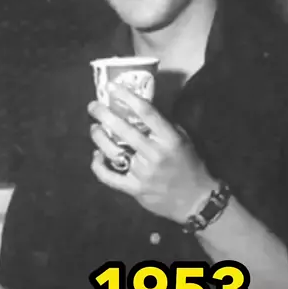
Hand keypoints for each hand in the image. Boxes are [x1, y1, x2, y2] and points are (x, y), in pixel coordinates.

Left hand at [88, 87, 216, 222]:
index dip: (127, 97)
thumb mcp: (183, 140)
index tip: (113, 88)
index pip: (146, 112)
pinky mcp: (134, 189)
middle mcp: (154, 154)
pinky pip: (109, 177)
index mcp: (169, 139)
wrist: (194, 200)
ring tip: (95, 129)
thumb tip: (139, 108)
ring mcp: (143, 173)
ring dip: (99, 138)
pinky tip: (96, 156)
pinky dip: (98, 166)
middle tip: (93, 106)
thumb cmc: (189, 165)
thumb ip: (163, 126)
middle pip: (123, 129)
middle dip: (104, 114)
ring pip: (112, 151)